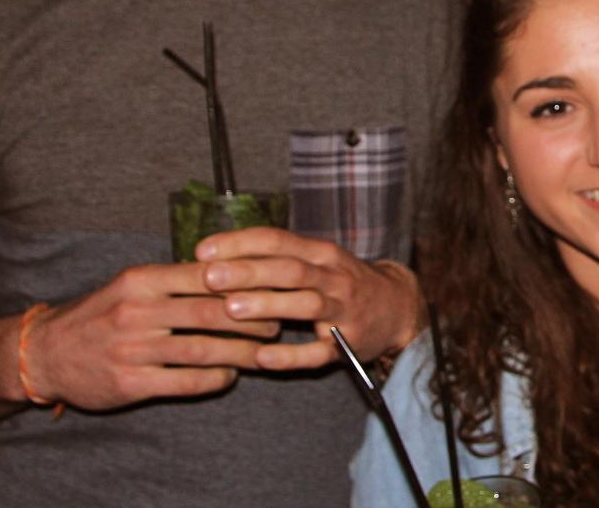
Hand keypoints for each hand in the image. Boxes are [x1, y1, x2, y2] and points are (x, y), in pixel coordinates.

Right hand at [23, 263, 280, 410]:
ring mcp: (133, 349)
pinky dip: (214, 379)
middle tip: (278, 322)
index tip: (272, 287)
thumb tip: (233, 271)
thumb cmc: (101, 314)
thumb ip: (176, 279)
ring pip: (204, 349)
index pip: (206, 276)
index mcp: (142, 281)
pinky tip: (229, 376)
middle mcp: (138, 312)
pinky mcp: (130, 383)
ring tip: (262, 352)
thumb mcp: (131, 284)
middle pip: (212, 313)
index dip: (245, 282)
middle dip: (253, 319)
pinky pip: (185, 381)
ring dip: (241, 352)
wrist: (44, 353)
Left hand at [195, 228, 420, 371]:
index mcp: (321, 253)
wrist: (396, 308)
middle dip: (249, 271)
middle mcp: (334, 277)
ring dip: (269, 305)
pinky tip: (262, 358)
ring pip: (306, 304)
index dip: (240, 243)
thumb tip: (215, 256)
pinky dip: (291, 355)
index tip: (202, 250)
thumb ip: (275, 257)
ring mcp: (343, 310)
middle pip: (290, 269)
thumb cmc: (341, 282)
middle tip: (209, 276)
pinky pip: (319, 351)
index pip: (278, 239)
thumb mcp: (317, 261)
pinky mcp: (347, 343)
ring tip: (231, 309)